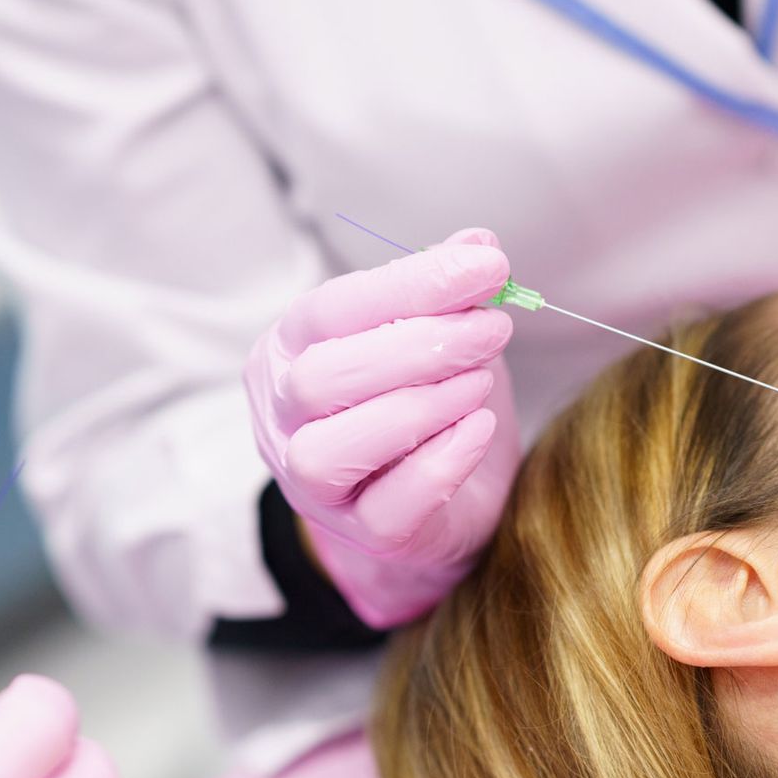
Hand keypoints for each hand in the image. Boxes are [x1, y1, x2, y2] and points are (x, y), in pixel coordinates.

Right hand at [246, 227, 520, 628]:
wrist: (445, 505)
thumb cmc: (433, 407)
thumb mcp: (443, 337)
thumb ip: (449, 292)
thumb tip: (479, 242)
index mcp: (290, 351)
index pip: (331, 309)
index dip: (410, 284)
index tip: (488, 266)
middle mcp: (283, 418)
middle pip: (321, 377)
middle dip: (417, 346)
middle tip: (494, 329)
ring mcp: (313, 486)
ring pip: (332, 449)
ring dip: (419, 406)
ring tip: (481, 382)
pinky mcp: (361, 535)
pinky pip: (385, 508)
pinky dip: (440, 463)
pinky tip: (480, 430)